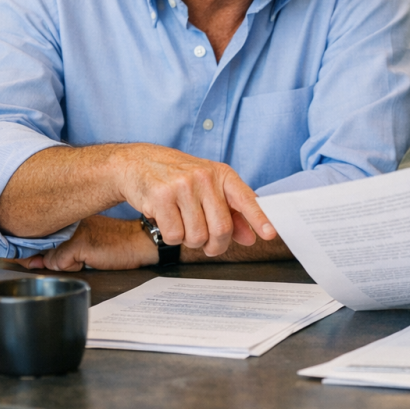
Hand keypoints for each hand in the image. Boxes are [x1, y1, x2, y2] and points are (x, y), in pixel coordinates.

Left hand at [20, 215, 154, 271]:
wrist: (141, 242)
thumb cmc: (118, 243)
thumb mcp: (85, 243)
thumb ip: (59, 249)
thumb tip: (33, 260)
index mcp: (70, 216)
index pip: (40, 233)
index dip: (33, 247)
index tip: (28, 255)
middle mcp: (68, 219)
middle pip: (40, 246)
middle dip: (46, 257)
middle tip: (75, 254)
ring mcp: (72, 230)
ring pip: (48, 257)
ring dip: (63, 263)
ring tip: (87, 256)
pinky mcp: (78, 243)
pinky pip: (58, 264)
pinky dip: (71, 267)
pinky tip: (90, 259)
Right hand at [116, 144, 276, 257]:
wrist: (138, 163)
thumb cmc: (177, 178)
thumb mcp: (207, 188)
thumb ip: (231, 212)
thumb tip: (250, 236)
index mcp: (222, 174)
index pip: (246, 198)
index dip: (259, 218)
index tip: (270, 233)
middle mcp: (204, 177)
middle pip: (221, 228)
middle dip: (215, 245)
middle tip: (208, 244)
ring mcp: (182, 186)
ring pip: (197, 236)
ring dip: (190, 240)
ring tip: (182, 223)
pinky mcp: (161, 197)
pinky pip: (174, 236)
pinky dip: (172, 237)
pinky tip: (167, 220)